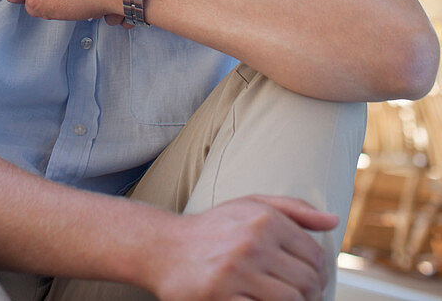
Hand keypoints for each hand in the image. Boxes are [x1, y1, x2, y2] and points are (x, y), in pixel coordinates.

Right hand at [147, 195, 337, 300]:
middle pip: (307, 283)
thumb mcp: (250, 206)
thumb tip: (334, 221)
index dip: (320, 276)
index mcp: (264, 219)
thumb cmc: (213, 228)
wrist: (164, 247)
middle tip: (299, 300)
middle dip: (310, 297)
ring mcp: (236, 271)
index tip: (311, 285)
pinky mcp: (221, 297)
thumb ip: (294, 209)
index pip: (316, 257)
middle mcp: (253, 242)